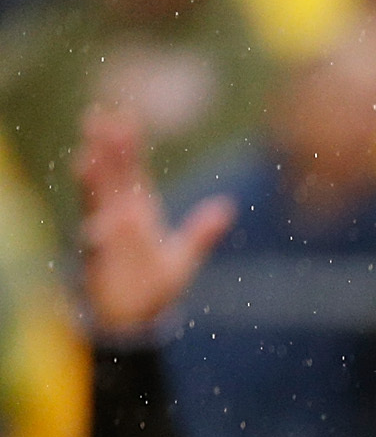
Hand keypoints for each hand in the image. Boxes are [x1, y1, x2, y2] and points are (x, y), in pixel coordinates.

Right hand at [72, 104, 232, 337]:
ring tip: (87, 155)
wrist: (136, 319)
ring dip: (93, 181)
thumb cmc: (154, 287)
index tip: (125, 116)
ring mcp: (109, 236)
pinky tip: (97, 220)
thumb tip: (227, 207)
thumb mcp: (183, 257)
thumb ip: (202, 231)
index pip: (133, 172)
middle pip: (112, 177)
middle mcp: (120, 219)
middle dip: (105, 149)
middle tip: (97, 116)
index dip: (129, 145)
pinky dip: (98, 231)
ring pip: (98, 202)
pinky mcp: (102, 260)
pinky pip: (98, 243)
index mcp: (139, 214)